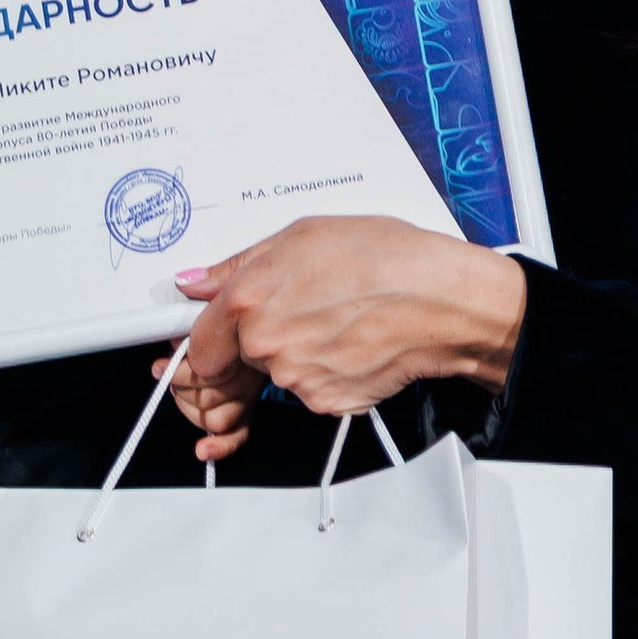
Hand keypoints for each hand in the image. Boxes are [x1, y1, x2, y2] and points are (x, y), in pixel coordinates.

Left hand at [169, 216, 529, 462]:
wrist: (441, 301)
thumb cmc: (385, 259)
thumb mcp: (302, 235)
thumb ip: (237, 264)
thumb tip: (196, 281)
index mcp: (248, 299)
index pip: (198, 342)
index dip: (207, 341)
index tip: (211, 342)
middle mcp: (264, 343)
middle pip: (236, 361)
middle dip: (256, 346)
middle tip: (296, 320)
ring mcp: (293, 379)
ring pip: (276, 376)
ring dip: (294, 358)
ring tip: (335, 322)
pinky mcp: (325, 404)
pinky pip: (309, 393)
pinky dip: (324, 374)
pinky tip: (349, 344)